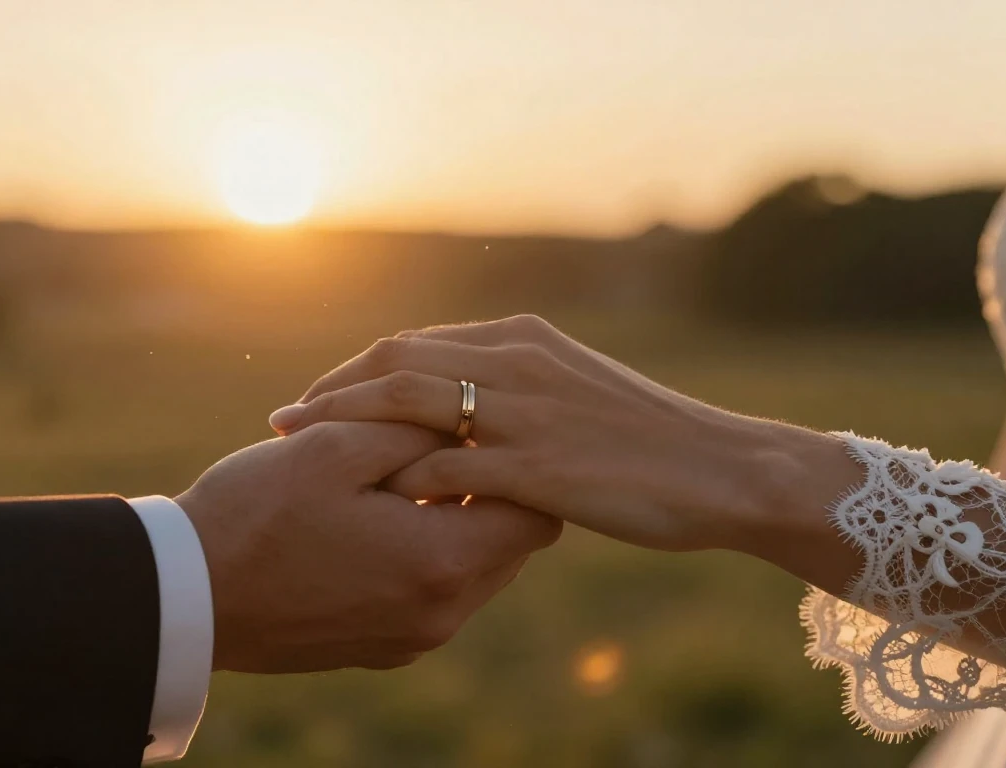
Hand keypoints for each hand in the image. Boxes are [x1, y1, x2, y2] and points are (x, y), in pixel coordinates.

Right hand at [174, 421, 560, 673]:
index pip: (536, 514)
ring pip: (473, 570)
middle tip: (441, 444)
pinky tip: (374, 517)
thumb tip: (473, 417)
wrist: (185, 594)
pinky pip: (433, 594)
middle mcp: (440, 614)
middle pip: (510, 546)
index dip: (517, 464)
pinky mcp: (382, 648)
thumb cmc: (256, 511)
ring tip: (399, 476)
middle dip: (488, 491)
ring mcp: (411, 639)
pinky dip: (424, 553)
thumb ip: (420, 427)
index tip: (482, 430)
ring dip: (455, 521)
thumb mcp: (338, 445)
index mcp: (440, 563)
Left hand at [268, 315, 818, 552]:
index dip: (357, 372)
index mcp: (523, 341)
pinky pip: (448, 468)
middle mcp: (516, 362)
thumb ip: (521, 391)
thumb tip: (470, 407)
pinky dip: (402, 481)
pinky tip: (367, 502)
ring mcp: (525, 411)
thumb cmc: (652, 442)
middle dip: (331, 391)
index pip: (415, 346)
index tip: (318, 398)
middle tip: (283, 421)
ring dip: (344, 425)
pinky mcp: (539, 465)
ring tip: (298, 450)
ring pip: (407, 404)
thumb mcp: (578, 393)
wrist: (723, 470)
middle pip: (395, 364)